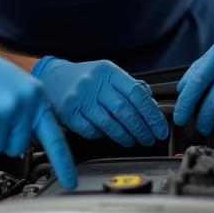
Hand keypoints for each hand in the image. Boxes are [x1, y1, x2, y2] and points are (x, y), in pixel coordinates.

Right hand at [0, 21, 77, 186]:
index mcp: (35, 95)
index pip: (55, 137)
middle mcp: (23, 104)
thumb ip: (29, 109)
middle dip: (4, 138)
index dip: (63, 163)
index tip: (69, 181)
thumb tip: (35, 136)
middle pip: (19, 147)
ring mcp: (3, 113)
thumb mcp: (16, 84)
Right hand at [32, 56, 167, 146]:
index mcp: (108, 71)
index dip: (152, 114)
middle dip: (141, 129)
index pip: (136, 94)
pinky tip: (109, 136)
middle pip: (124, 110)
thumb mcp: (108, 75)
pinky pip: (91, 130)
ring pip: (109, 123)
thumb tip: (151, 105)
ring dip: (125, 137)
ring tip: (132, 141)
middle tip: (149, 139)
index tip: (160, 129)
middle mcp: (93, 82)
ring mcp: (80, 98)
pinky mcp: (68, 112)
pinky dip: (102, 136)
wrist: (53, 78)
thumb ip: (130, 87)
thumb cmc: (86, 79)